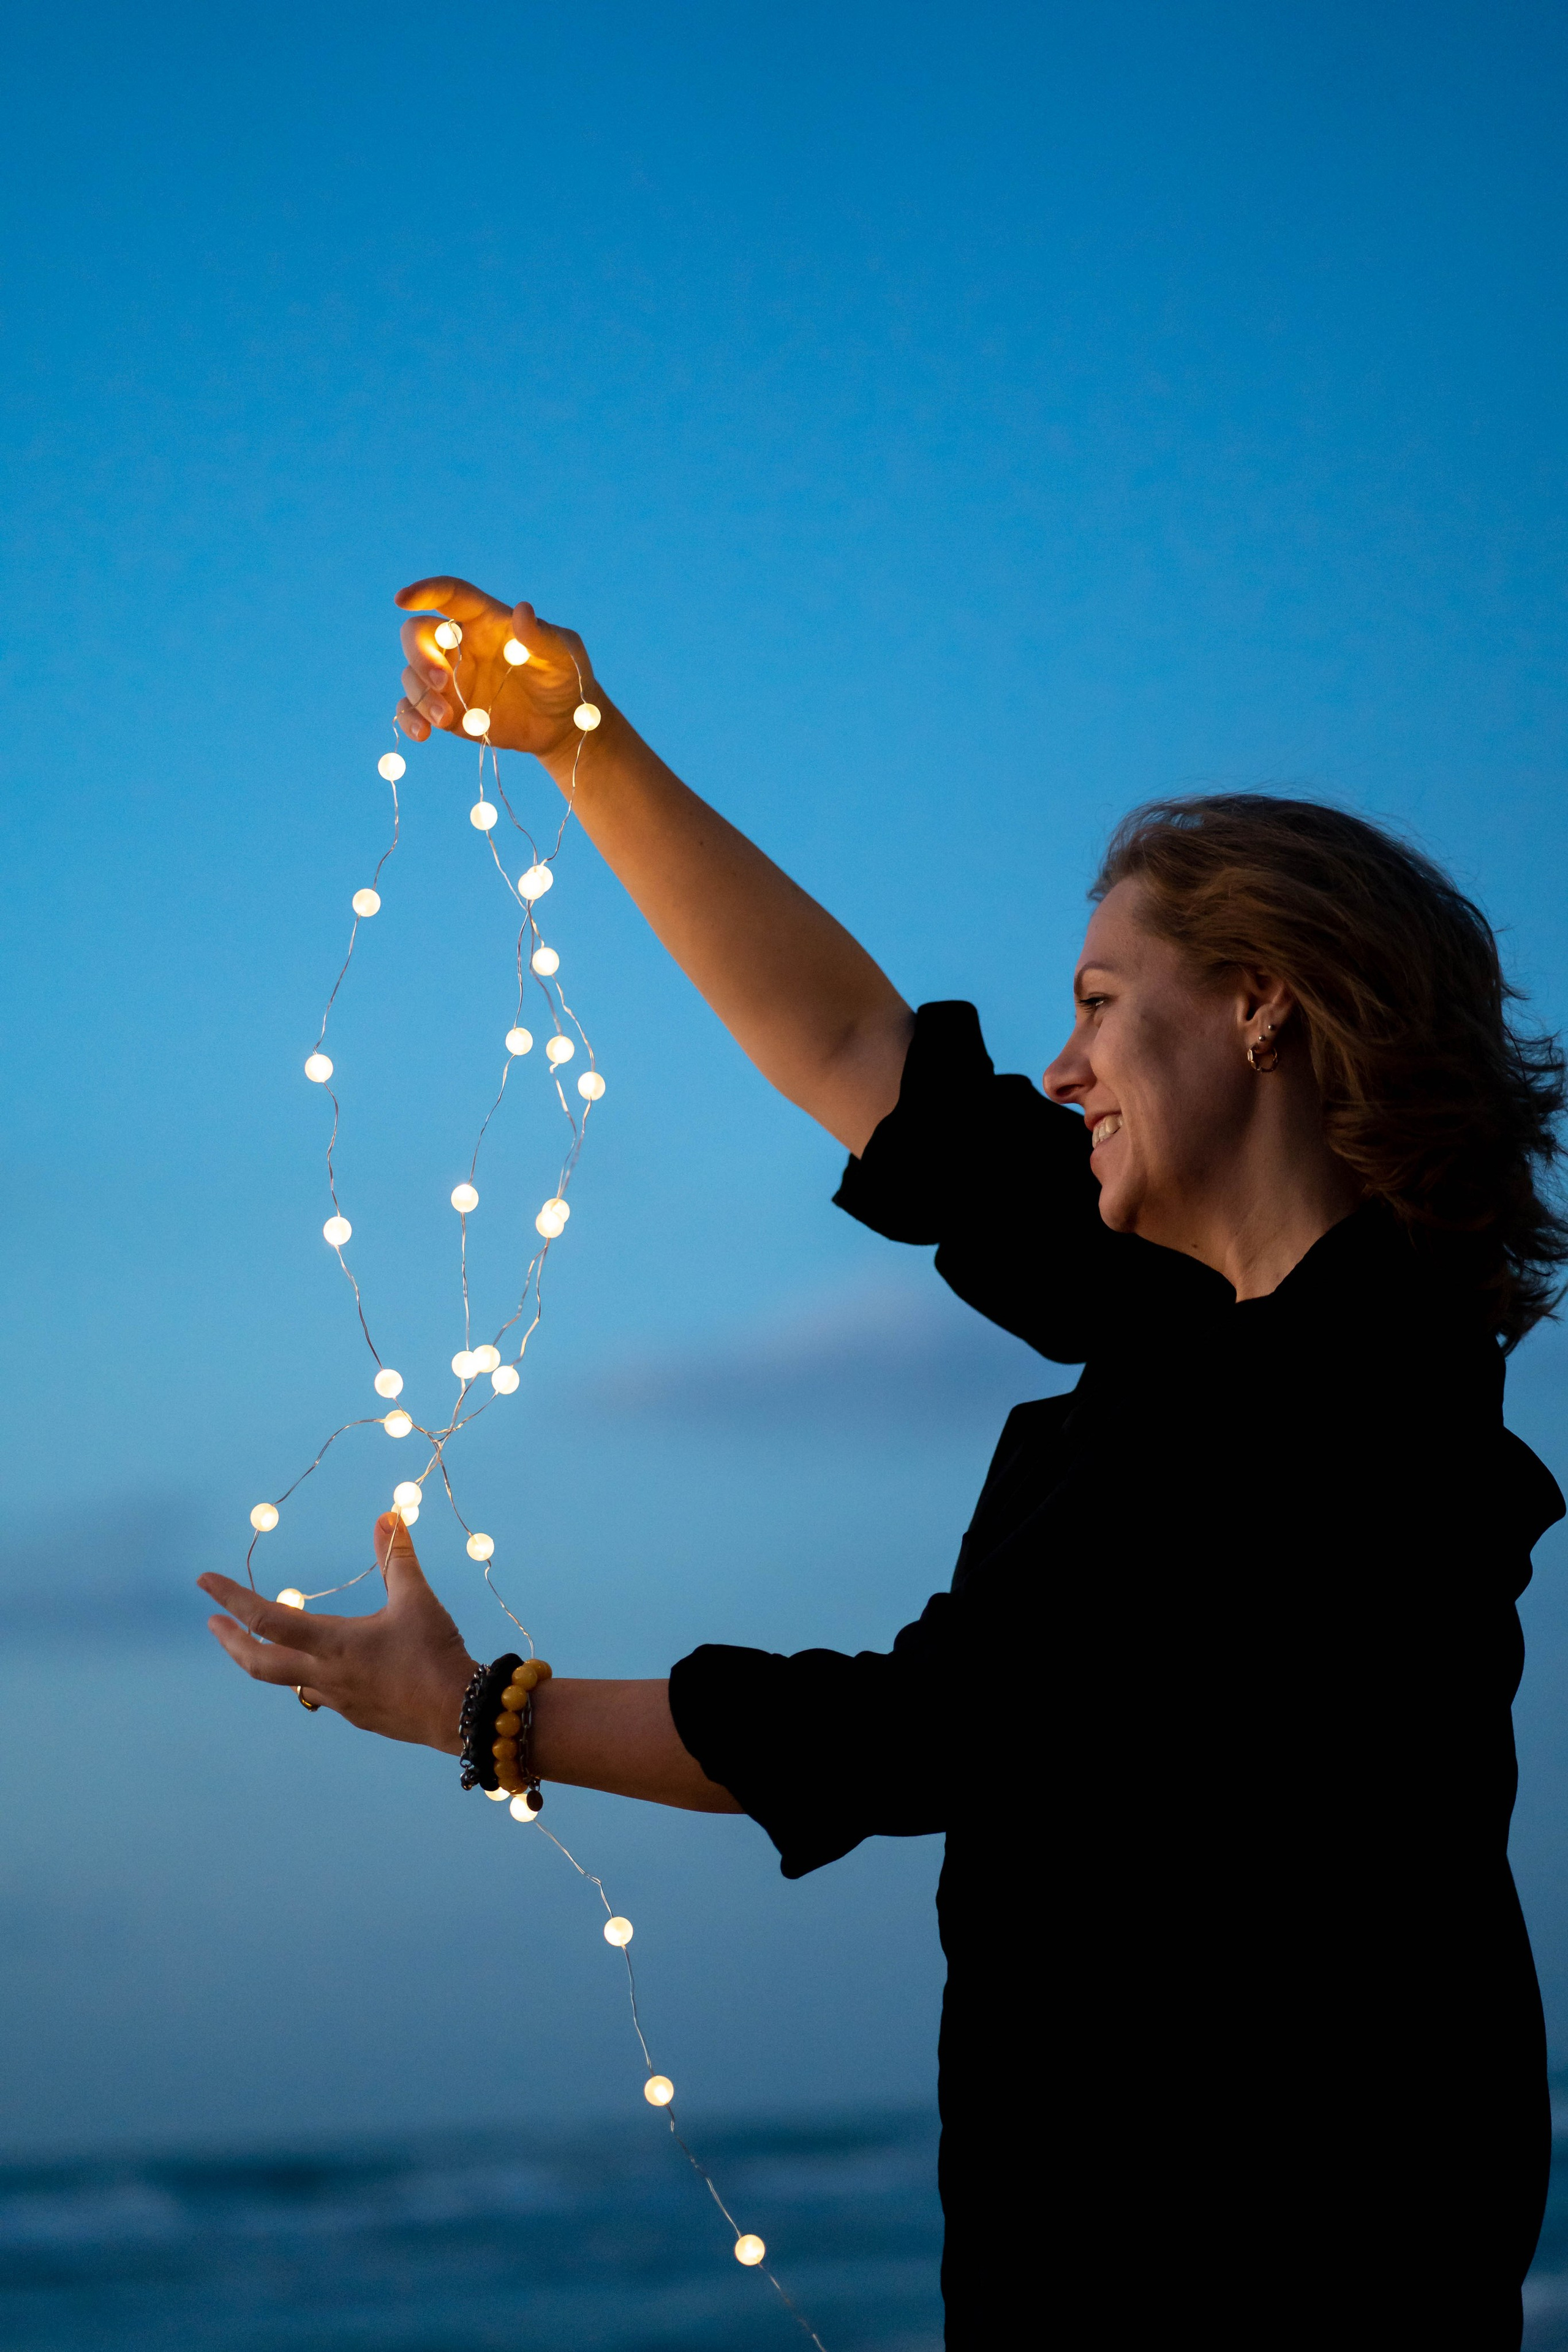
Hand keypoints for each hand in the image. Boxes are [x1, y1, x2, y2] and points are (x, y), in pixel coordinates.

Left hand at [199, 1513, 476, 1752]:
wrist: (459, 1714)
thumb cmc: (434, 1654)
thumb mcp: (417, 1600)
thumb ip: (397, 1558)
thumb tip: (387, 1517)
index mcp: (332, 1643)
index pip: (266, 1619)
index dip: (231, 1597)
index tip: (204, 1582)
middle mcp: (325, 1674)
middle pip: (258, 1663)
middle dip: (230, 1641)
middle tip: (213, 1623)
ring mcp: (338, 1699)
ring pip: (285, 1680)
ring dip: (264, 1658)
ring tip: (260, 1642)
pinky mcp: (356, 1714)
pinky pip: (318, 1693)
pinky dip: (306, 1674)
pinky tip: (322, 1666)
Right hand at [394, 575, 601, 764]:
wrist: (563, 724)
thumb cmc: (565, 678)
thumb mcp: (563, 654)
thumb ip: (541, 636)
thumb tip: (522, 611)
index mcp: (484, 620)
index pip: (449, 595)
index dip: (425, 591)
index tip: (402, 599)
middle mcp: (459, 645)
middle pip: (417, 634)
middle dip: (419, 655)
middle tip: (441, 681)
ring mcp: (448, 678)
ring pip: (411, 674)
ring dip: (420, 695)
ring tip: (447, 719)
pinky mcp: (445, 708)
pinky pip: (412, 708)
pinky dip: (410, 719)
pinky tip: (423, 734)